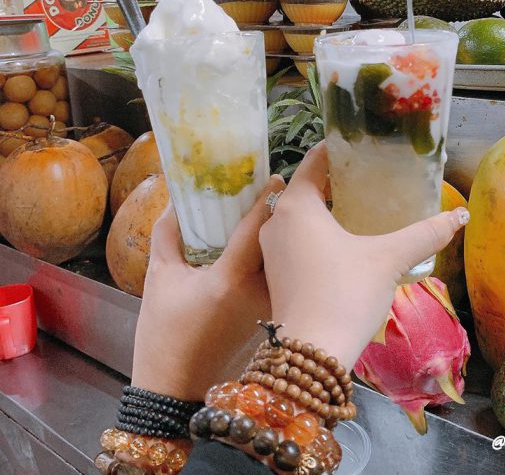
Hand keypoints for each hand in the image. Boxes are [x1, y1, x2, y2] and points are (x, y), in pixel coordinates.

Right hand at [131, 175, 284, 400]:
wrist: (177, 390)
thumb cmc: (163, 334)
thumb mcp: (160, 278)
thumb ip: (168, 234)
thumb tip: (177, 200)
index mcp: (232, 276)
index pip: (259, 225)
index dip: (268, 196)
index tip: (276, 175)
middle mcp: (261, 289)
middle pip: (278, 240)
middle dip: (279, 213)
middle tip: (273, 189)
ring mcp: (271, 306)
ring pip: (284, 260)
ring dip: (282, 236)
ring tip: (273, 213)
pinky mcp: (273, 318)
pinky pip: (281, 277)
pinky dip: (278, 259)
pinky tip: (268, 247)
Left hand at [260, 143, 468, 369]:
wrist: (311, 352)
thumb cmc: (346, 293)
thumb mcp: (388, 259)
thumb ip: (425, 234)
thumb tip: (460, 217)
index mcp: (297, 205)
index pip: (314, 160)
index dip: (337, 150)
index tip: (361, 146)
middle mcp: (275, 220)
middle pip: (305, 186)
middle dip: (334, 180)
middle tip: (368, 177)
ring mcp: (269, 248)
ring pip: (297, 213)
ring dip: (323, 207)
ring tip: (357, 206)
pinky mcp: (272, 272)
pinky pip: (292, 236)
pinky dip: (313, 230)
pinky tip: (340, 241)